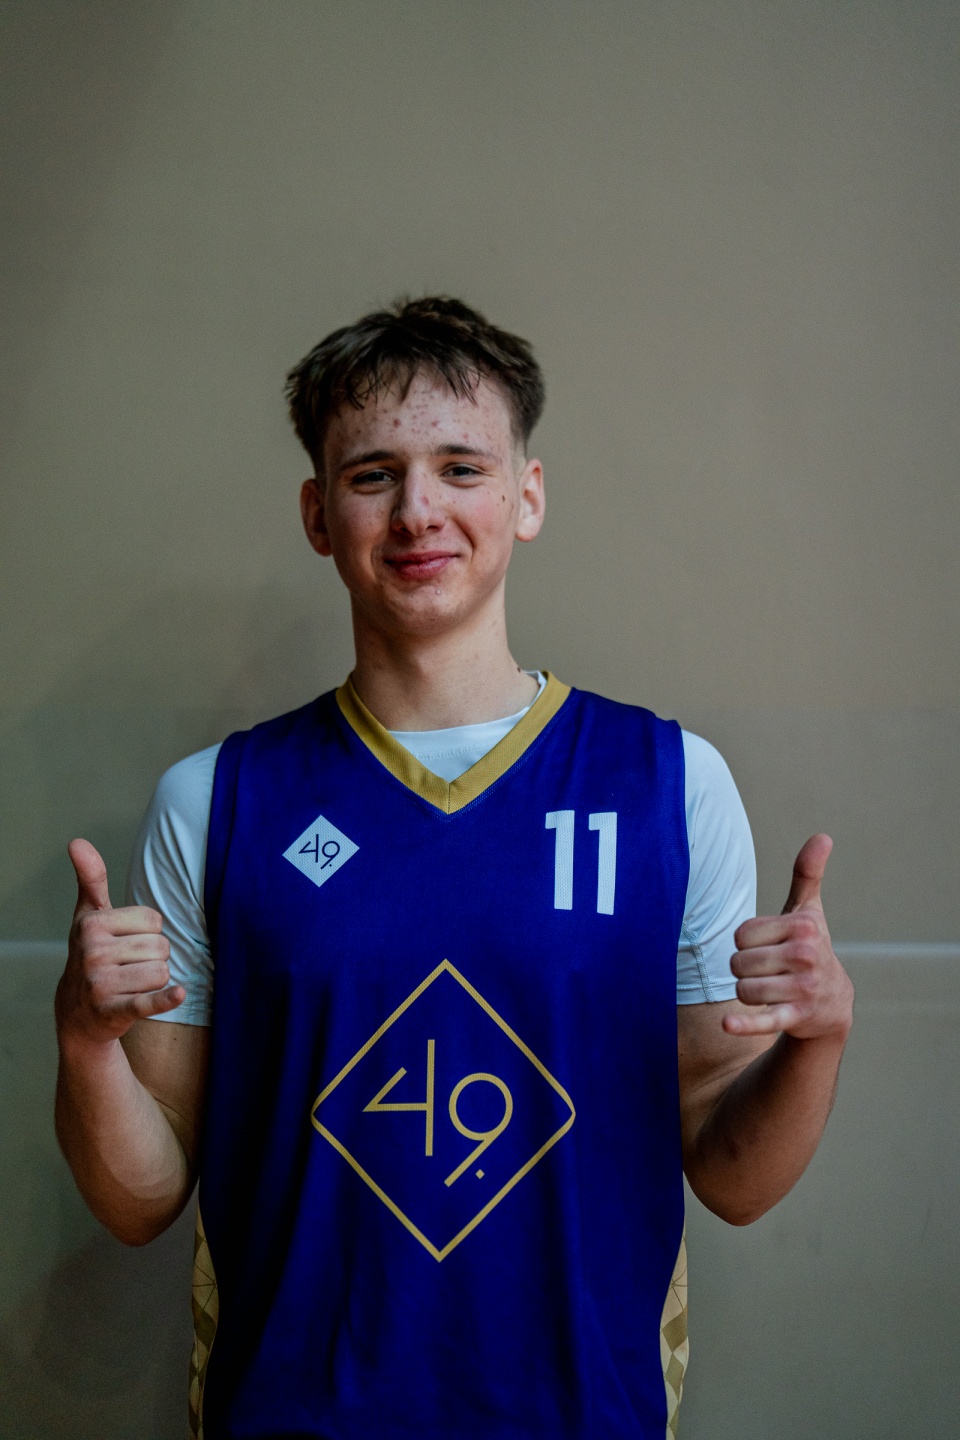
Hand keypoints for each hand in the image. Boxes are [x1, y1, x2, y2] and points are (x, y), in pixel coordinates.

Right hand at [55, 839, 183, 1046]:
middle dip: (155, 957)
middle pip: (160, 946)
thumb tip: (77, 841)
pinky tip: (179, 993)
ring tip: (131, 984)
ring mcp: (101, 984)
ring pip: (161, 972)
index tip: (127, 942)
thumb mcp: (88, 916)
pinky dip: (165, 999)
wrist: (77, 1013)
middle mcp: (93, 953)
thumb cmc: (91, 953)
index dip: (148, 933)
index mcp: (92, 925)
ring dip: (155, 980)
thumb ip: (90, 879)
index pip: (154, 920)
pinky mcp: (114, 1011)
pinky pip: (148, 1001)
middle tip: (130, 967)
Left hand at [723, 834, 853, 1040]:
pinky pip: (764, 1020)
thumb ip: (807, 875)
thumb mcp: (808, 912)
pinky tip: (727, 1025)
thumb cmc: (810, 949)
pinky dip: (745, 1025)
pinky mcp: (797, 1017)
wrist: (832, 1004)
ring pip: (743, 989)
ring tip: (767, 990)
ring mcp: (803, 988)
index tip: (766, 947)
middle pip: (738, 962)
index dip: (746, 943)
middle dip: (743, 969)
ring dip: (746, 993)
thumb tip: (822, 836)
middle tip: (766, 972)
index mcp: (802, 927)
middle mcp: (805, 955)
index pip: (741, 934)